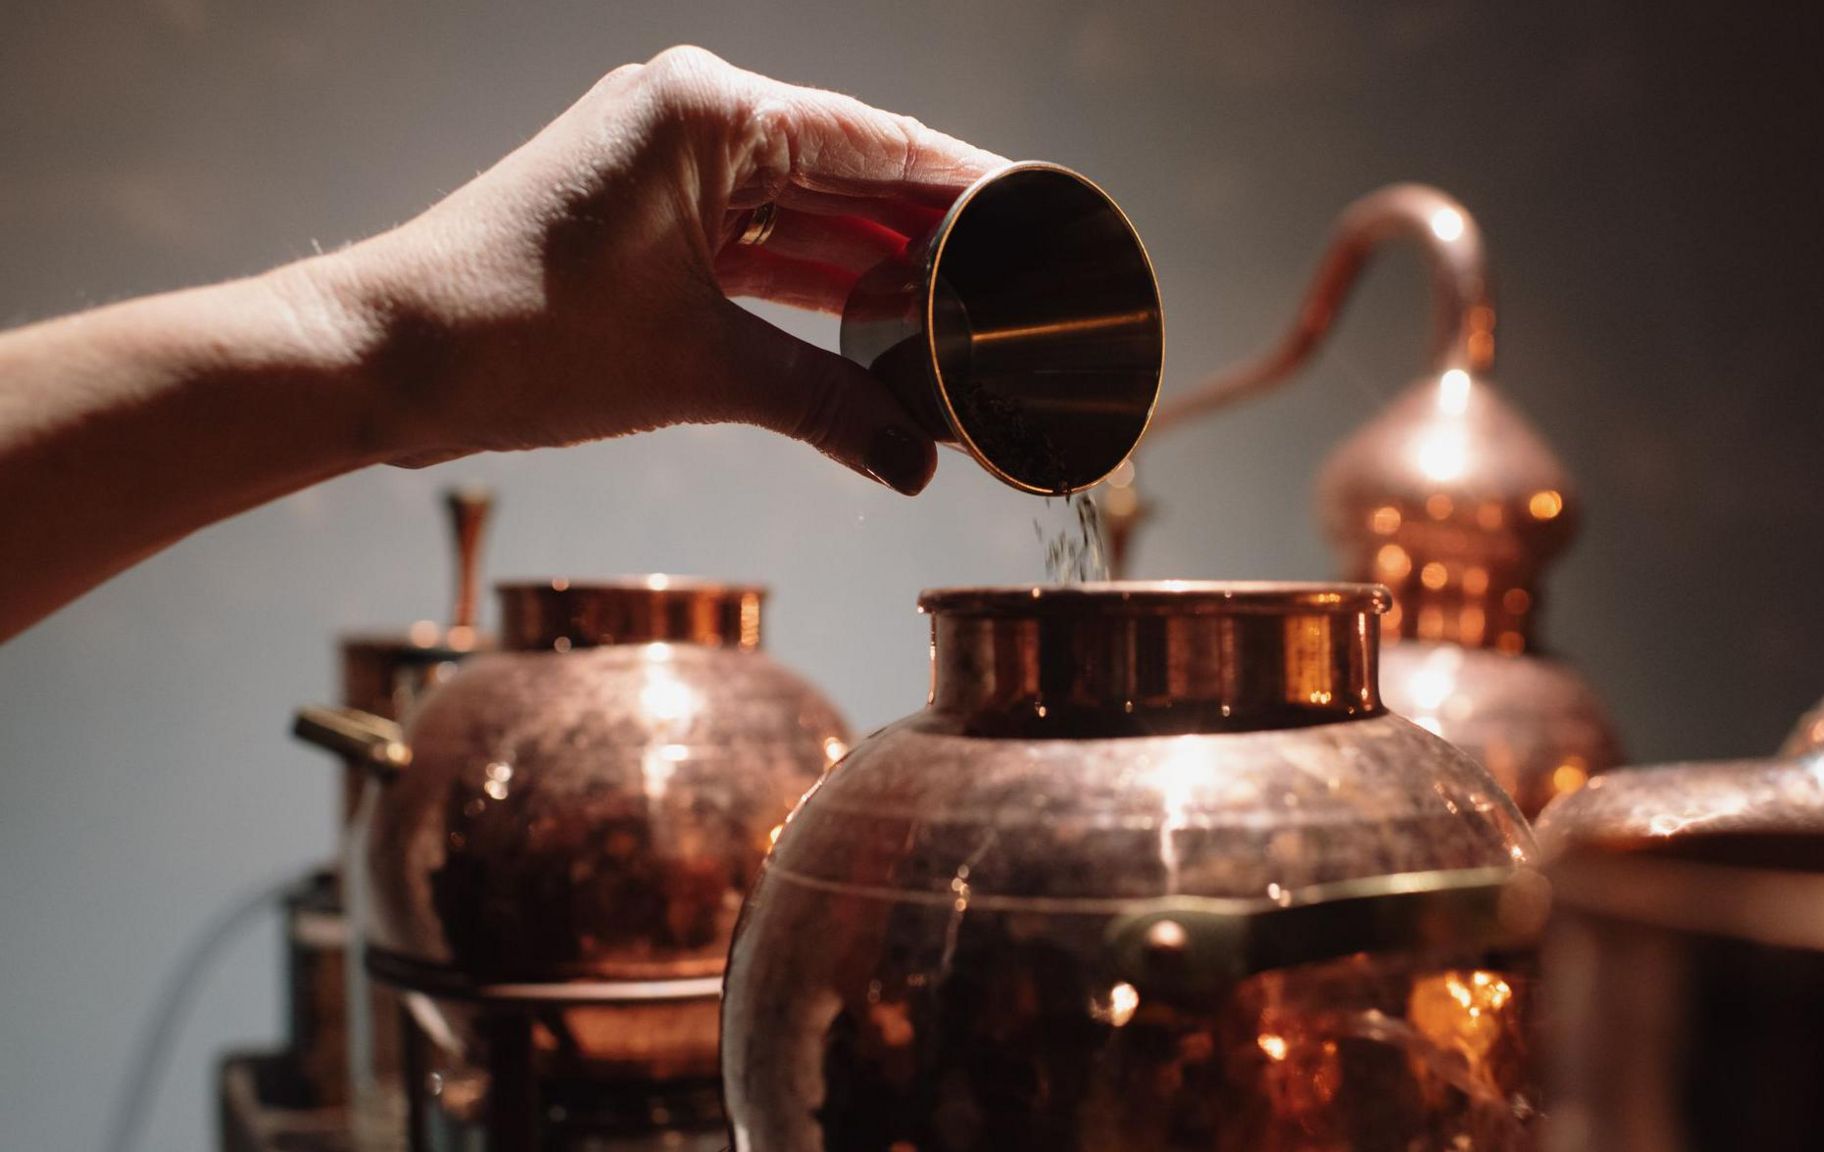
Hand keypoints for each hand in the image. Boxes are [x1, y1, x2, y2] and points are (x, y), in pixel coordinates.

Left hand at [305, 45, 1005, 492]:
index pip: (877, 138)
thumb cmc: (517, 334)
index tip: (1038, 208)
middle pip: (846, 169)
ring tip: (962, 308)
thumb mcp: (696, 370)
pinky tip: (876, 320)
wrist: (384, 357)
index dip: (966, 179)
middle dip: (926, 228)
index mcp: (709, 113)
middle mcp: (690, 117)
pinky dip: (808, 281)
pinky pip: (754, 239)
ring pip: (801, 210)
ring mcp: (664, 163)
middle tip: (1016, 277)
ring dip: (870, 262)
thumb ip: (824, 406)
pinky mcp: (644, 214)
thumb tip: (917, 466)